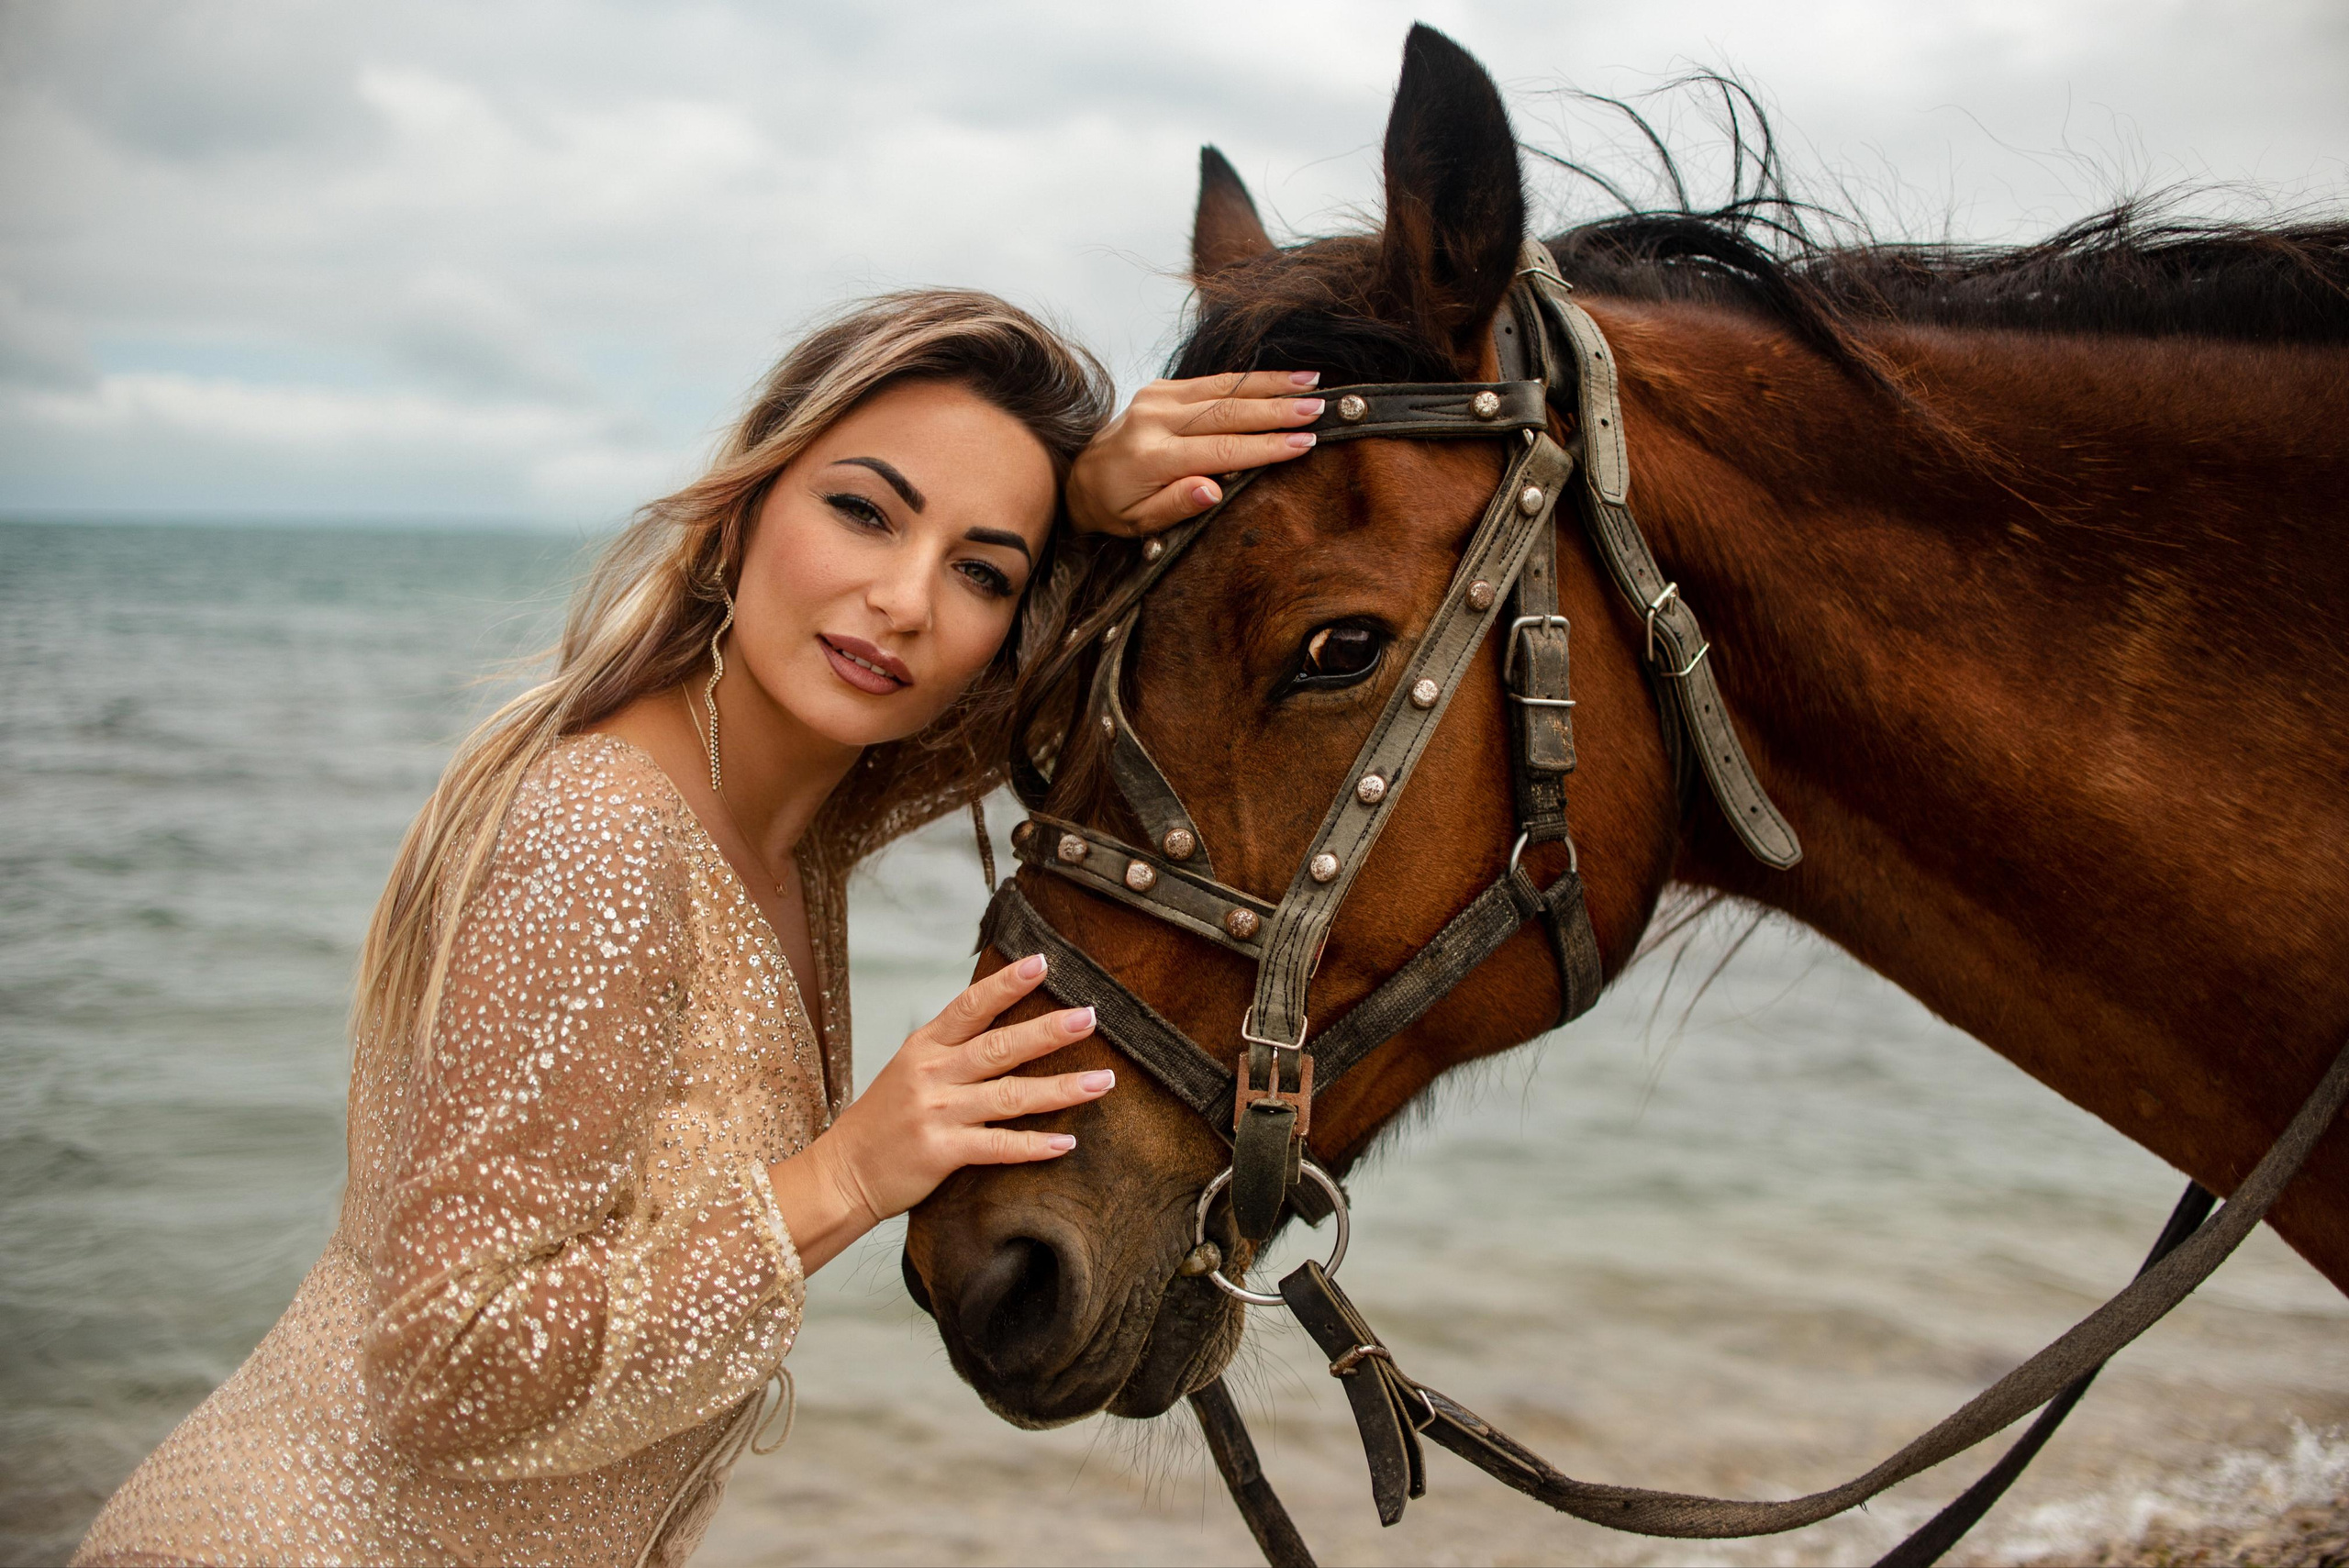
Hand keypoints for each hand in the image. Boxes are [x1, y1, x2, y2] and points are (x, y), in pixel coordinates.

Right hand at [766, 953, 1108, 1272]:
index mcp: (925, 1046)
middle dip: (1048, 1031)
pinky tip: (1066, 1142)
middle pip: (999, 1047)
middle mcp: (932, 1074)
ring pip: (1009, 1096)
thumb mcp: (910, 1067)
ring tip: (1102, 1081)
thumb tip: (1004, 1015)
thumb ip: (952, 1046)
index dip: (1006, 984)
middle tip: (1090, 1017)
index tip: (1042, 962)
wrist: (843, 1171)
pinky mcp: (942, 1153)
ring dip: (1060, 1089)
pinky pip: (998, 1147)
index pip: (970, 1006)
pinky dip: (1035, 1145)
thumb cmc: (883, 1118)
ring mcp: (937, 1113)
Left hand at [1065, 370, 1324, 535]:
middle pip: (1228, 412)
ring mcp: (1157, 398)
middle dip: (1277, 409)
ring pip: (1224, 387)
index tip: (1304, 443)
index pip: (1221, 450)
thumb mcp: (1140, 523)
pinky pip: (1212, 381)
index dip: (1266, 447)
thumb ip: (1176, 505)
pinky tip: (1280, 377)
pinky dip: (1249, 379)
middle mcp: (1154, 419)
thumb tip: (1212, 492)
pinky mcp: (1161, 388)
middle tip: (1319, 408)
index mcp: (1152, 456)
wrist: (1078, 477)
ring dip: (1271, 383)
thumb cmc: (1114, 507)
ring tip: (1311, 381)